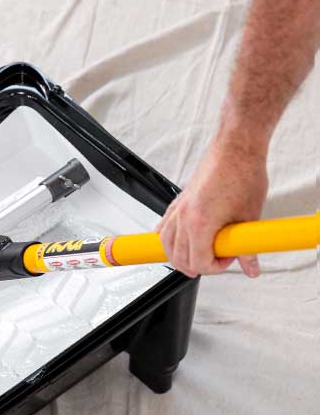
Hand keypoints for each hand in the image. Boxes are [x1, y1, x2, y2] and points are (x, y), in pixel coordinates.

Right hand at [157, 133, 268, 277]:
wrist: (237, 147)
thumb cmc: (243, 173)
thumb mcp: (249, 216)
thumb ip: (247, 246)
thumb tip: (250, 265)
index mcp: (200, 223)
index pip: (198, 262)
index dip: (215, 267)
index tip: (228, 258)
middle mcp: (184, 218)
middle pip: (179, 258)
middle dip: (197, 265)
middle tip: (216, 259)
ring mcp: (178, 209)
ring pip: (166, 245)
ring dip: (179, 255)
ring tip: (195, 256)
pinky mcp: (178, 202)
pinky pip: (163, 227)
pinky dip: (168, 238)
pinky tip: (176, 241)